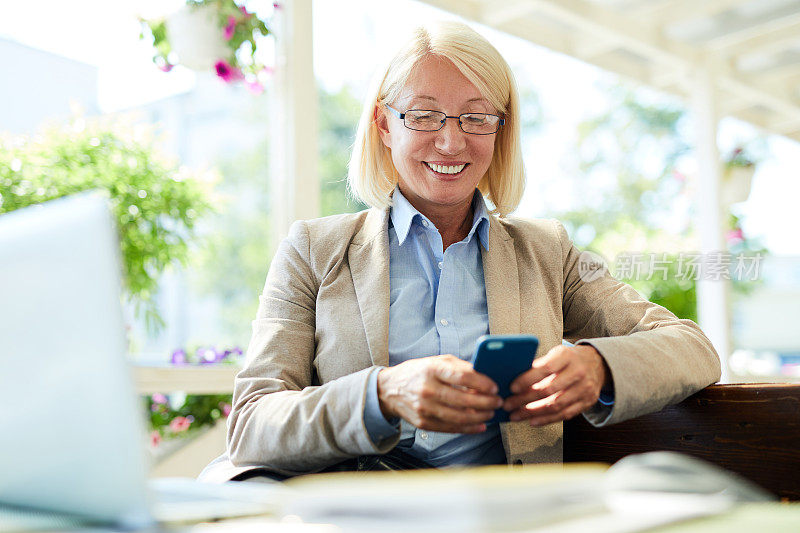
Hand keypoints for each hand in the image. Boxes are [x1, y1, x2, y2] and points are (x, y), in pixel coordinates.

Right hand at [377, 354, 502, 433]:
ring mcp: (424, 408)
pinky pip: (450, 428)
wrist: (390, 389)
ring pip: (459, 417)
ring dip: (480, 417)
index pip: (462, 377)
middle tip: (498, 402)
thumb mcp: (437, 361)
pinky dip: (468, 428)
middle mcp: (427, 389)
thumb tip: (485, 377)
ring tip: (491, 413)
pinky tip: (480, 425)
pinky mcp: (423, 423)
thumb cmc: (418, 372)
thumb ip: (460, 368)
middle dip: (485, 403)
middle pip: (463, 400)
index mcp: (431, 370)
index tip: (494, 387)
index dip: (481, 383)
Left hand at [503, 344, 609, 425]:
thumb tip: (513, 378)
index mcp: (567, 356)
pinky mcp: (587, 402)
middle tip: (508, 405)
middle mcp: (578, 372)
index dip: (527, 380)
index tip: (512, 388)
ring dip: (532, 413)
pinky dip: (546, 420)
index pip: (545, 369)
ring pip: (555, 405)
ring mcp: (585, 389)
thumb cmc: (569, 359)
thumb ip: (538, 365)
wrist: (597, 364)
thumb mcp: (556, 354)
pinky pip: (564, 415)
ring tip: (516, 415)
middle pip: (548, 390)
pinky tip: (532, 421)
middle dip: (524, 399)